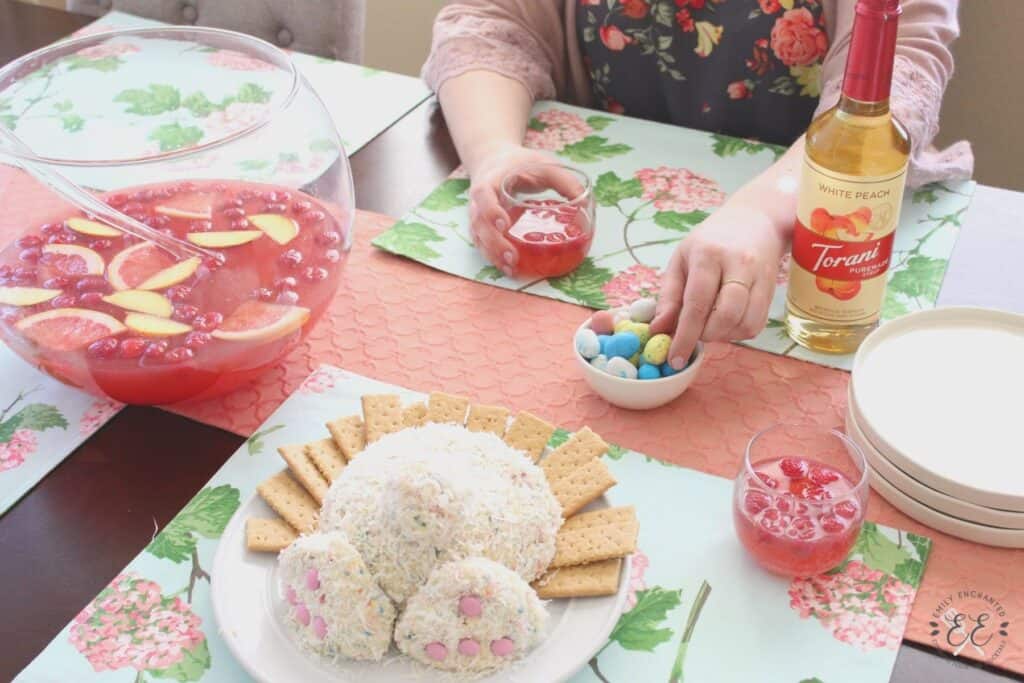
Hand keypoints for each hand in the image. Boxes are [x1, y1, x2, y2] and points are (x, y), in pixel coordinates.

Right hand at [467, 143, 584, 275]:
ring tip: (512, 269)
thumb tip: (585, 204)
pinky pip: (483, 245)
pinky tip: (510, 269)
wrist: (494, 161)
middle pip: (478, 224)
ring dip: (493, 255)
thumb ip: (564, 180)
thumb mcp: (542, 164)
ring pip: (479, 238)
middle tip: (512, 257)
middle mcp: (478, 201)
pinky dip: (494, 258)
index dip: (490, 210)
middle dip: (494, 243)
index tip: (504, 224)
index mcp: (490, 181)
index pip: (483, 195)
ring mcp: (478, 216)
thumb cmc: (519, 163)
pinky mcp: (482, 228)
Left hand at [650, 204, 784, 367]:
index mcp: (708, 254)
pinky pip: (757, 324)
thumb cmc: (710, 242)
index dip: (685, 335)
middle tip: (694, 335)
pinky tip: (726, 322)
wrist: (756, 220)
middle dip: (706, 335)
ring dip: (723, 336)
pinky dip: (738, 333)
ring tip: (709, 326)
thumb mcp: (681, 260)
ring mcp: (760, 277)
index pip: (697, 302)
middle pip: (725, 315)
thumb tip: (658, 330)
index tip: (675, 358)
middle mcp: (738, 264)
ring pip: (745, 323)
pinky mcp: (772, 290)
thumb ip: (668, 296)